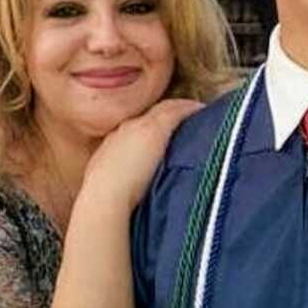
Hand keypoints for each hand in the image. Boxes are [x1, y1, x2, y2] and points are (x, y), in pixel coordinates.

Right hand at [82, 99, 203, 211]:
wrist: (105, 194)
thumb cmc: (107, 199)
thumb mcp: (109, 185)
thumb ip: (121, 182)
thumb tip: (132, 190)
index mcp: (112, 144)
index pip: (133, 130)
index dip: (148, 128)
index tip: (161, 134)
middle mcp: (125, 130)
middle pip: (148, 116)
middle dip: (164, 115)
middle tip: (183, 116)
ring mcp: (140, 126)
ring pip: (164, 109)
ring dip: (179, 108)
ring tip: (196, 110)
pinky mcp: (155, 128)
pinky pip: (177, 111)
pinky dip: (190, 109)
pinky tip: (202, 108)